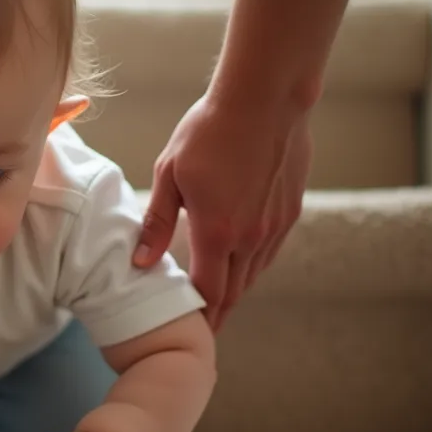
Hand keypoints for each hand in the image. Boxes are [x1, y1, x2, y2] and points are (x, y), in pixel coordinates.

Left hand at [133, 92, 311, 330]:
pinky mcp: (290, 211)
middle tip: (203, 329)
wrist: (266, 100)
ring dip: (236, 290)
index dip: (199, 315)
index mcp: (217, 230)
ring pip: (254, 273)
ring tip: (220, 302)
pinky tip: (241, 264)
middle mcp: (250, 236)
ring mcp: (275, 226)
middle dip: (217, 312)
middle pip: (234, 290)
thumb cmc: (208, 130)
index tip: (189, 331)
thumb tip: (141, 262)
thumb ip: (157, 222)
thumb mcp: (170, 172)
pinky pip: (269, 252)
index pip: (208, 291)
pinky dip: (253, 265)